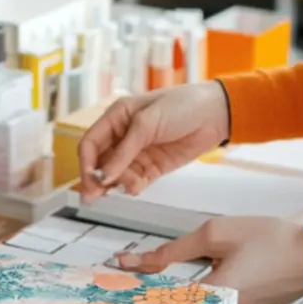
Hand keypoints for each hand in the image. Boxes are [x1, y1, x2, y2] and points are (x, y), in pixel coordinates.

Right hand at [77, 82, 229, 201]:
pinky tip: (138, 187)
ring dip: (119, 183)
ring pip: (117, 174)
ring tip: (132, 186)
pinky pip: (135, 180)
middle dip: (97, 179)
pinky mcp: (153, 166)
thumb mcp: (148, 123)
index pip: (90, 144)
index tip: (91, 181)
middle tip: (95, 197)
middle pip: (100, 162)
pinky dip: (133, 186)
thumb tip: (103, 176)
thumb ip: (124, 151)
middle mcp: (123, 136)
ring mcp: (138, 152)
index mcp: (116, 117)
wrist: (216, 114)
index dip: (86, 163)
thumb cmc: (182, 106)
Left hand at [116, 216, 302, 303]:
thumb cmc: (275, 242)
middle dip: (145, 292)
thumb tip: (148, 258)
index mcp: (215, 295)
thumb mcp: (218, 233)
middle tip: (121, 280)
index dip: (135, 285)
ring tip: (140, 280)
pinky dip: (186, 293)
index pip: (163, 297)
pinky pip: (205, 303)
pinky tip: (171, 282)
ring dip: (165, 293)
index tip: (116, 274)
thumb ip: (178, 248)